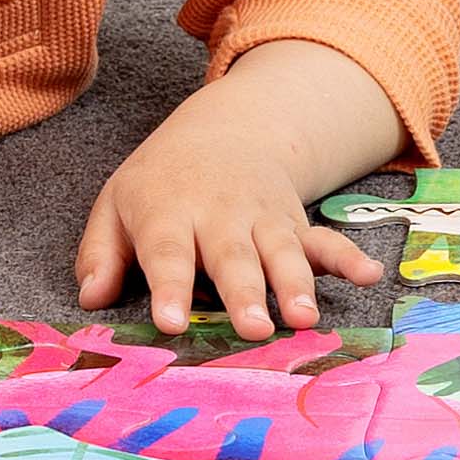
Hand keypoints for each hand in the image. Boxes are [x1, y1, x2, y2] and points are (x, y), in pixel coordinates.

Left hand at [73, 55, 395, 338]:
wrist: (223, 129)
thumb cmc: (159, 184)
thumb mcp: (116, 205)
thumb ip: (100, 253)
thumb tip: (90, 297)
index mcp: (168, 213)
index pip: (167, 254)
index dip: (169, 289)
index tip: (170, 323)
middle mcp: (219, 216)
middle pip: (232, 257)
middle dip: (243, 293)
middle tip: (252, 329)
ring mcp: (263, 219)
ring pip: (281, 252)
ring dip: (295, 284)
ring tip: (303, 318)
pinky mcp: (296, 224)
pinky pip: (325, 239)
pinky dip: (348, 257)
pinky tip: (370, 275)